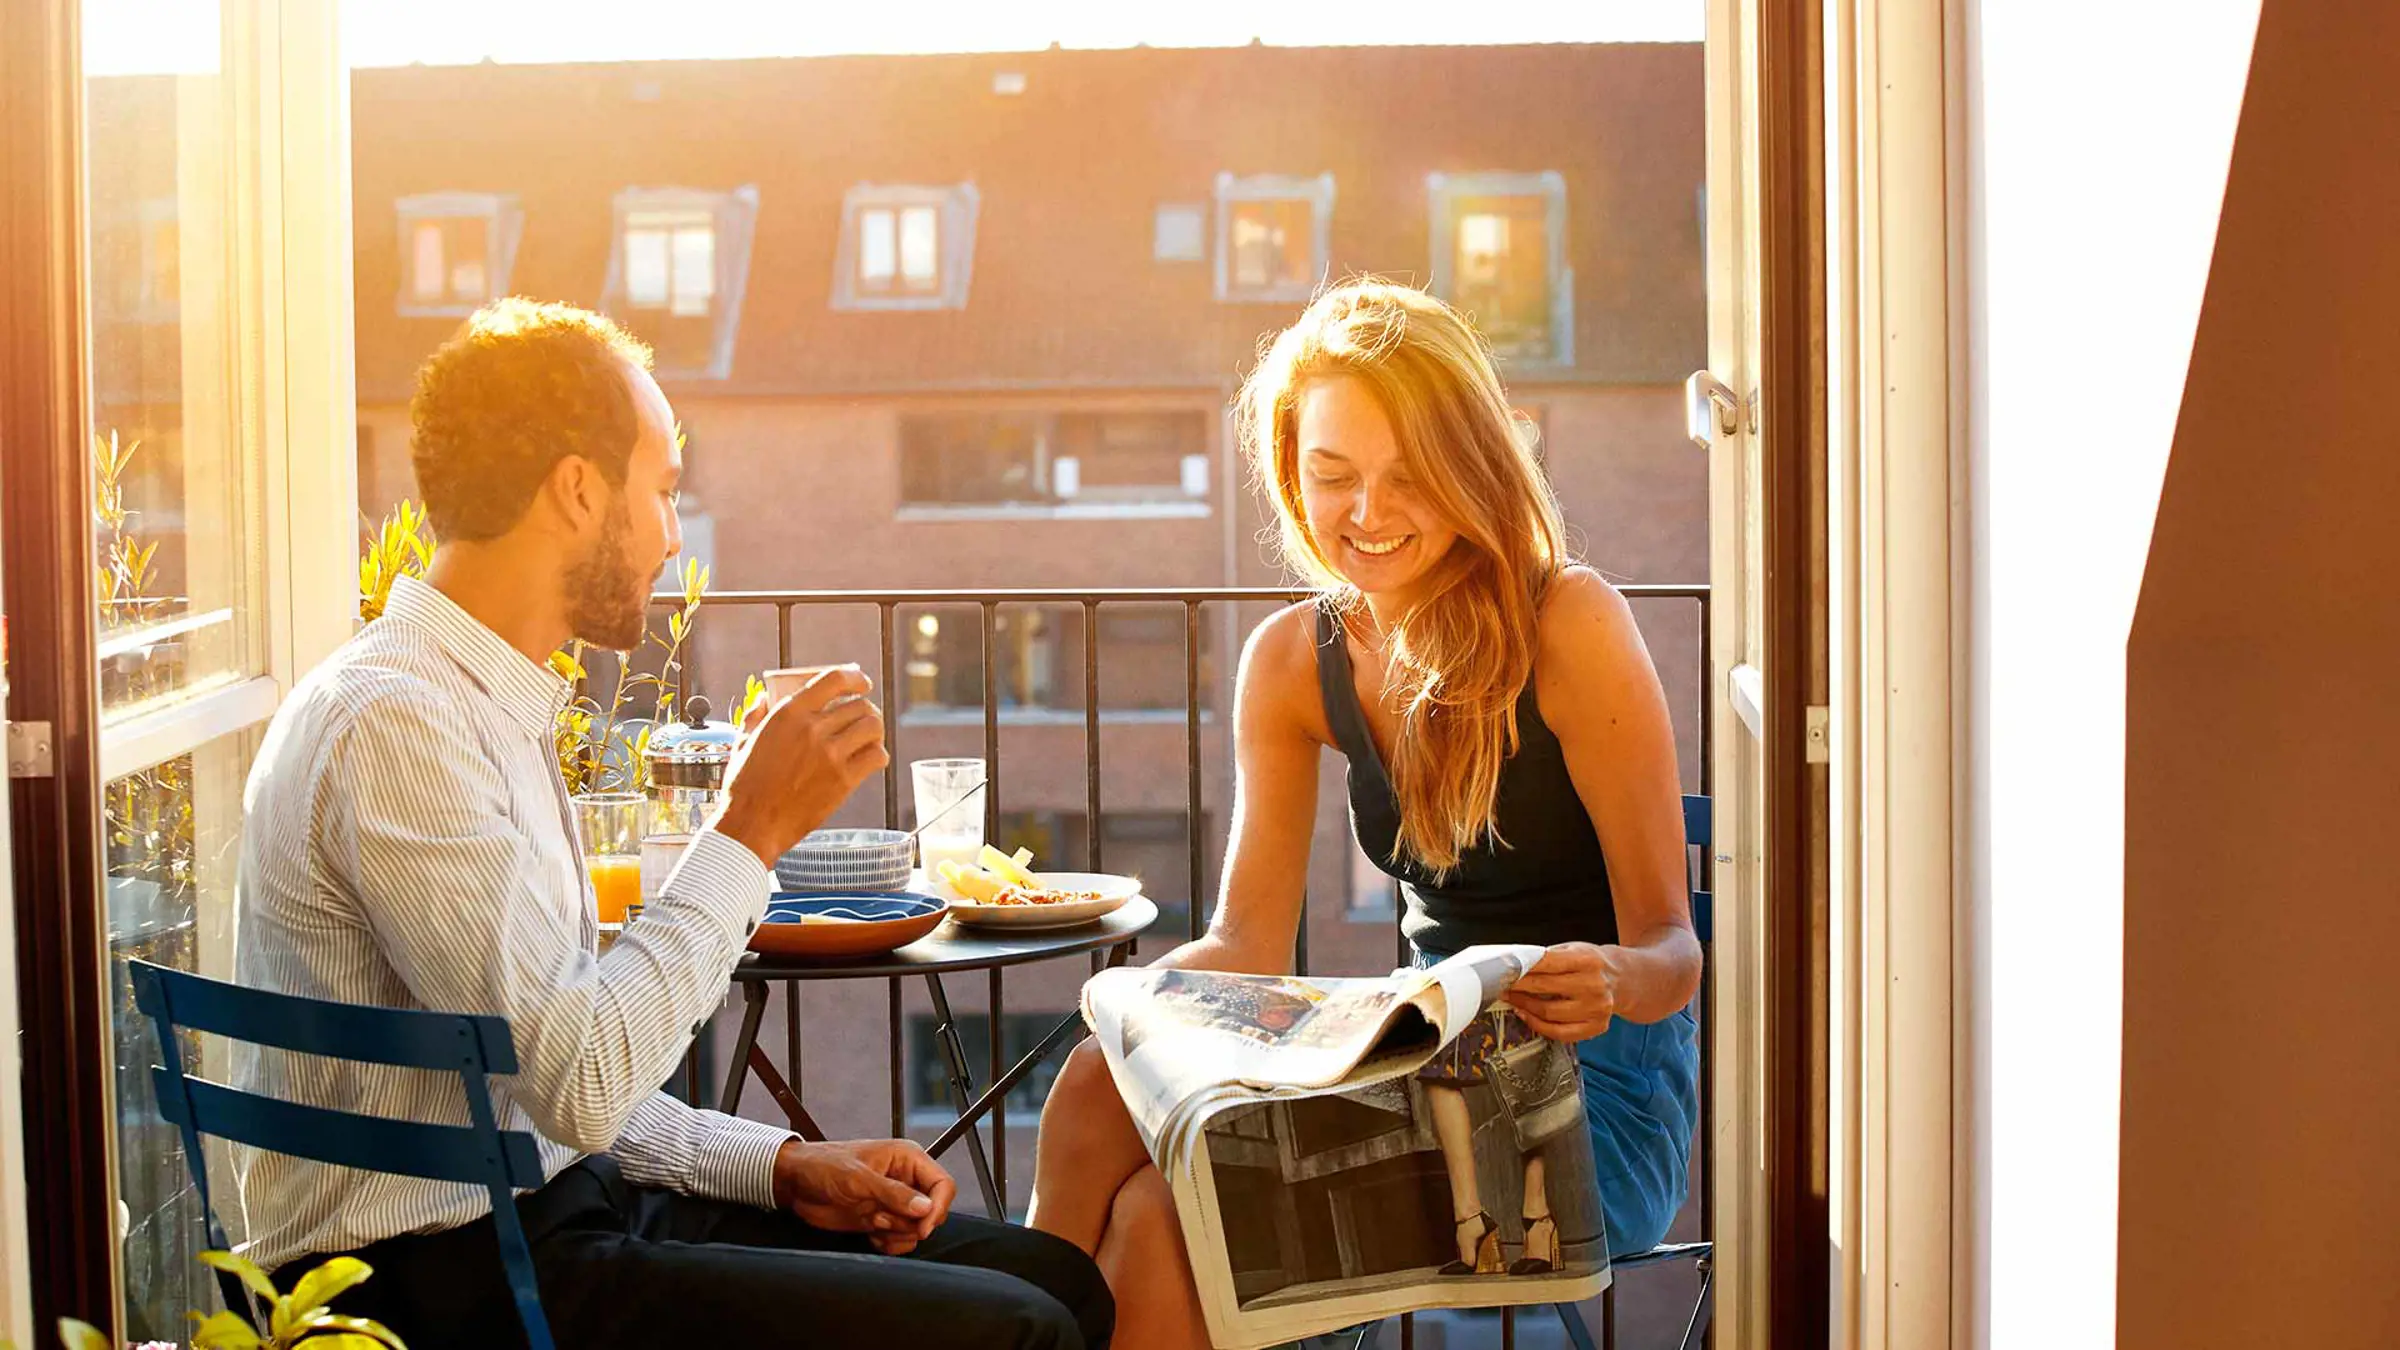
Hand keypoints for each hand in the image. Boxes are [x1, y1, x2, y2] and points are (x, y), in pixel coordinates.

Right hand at [715, 666, 889, 869]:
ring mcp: (830, 754)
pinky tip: (869, 759)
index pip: (834, 679)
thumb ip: (755, 716)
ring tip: (868, 738)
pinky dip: (878, 755)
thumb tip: (763, 698)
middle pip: (859, 704)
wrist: (753, 824)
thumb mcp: (743, 742)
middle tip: (862, 719)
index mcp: (788, 714)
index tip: (862, 683)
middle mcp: (813, 729)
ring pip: (873, 726)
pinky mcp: (843, 780)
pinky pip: (877, 756)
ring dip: (875, 730)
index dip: (855, 677)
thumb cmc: (744, 786)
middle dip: (865, 709)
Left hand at [771, 1138, 955, 1255]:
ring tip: (872, 1221)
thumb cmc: (824, 1166)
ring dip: (897, 1233)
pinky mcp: (882, 1220)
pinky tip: (870, 1233)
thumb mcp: (858, 1178)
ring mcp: (895, 1202)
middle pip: (934, 1211)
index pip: (943, 1185)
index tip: (922, 1226)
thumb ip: (894, 1193)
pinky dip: (888, 1243)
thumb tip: (925, 1207)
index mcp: (908, 1159)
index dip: (938, 1207)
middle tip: (882, 1219)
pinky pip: (901, 1240)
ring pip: (917, 1229)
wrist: (796, 1183)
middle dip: (911, 1223)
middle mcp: (906, 1180)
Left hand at [1502, 942, 1621, 1042]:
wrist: (1622, 980)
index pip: (1547, 964)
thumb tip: (1513, 965)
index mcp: (1588, 960)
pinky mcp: (1596, 1027)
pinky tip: (1526, 1015)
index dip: (1521, 968)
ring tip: (1511, 999)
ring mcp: (1597, 1009)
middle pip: (1544, 988)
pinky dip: (1538, 1025)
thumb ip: (1547, 957)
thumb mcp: (1573, 949)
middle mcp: (1595, 985)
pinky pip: (1560, 1033)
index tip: (1503, 970)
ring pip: (1549, 1013)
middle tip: (1500, 985)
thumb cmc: (1591, 963)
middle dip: (1517, 987)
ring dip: (1524, 1006)